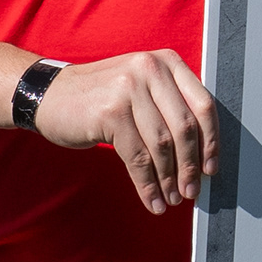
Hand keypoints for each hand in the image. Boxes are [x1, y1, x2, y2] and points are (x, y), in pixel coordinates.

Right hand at [33, 48, 221, 212]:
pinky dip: (147, 184)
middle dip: (190, 166)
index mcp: (167, 61)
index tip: (211, 168)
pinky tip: (152, 200)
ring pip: (162, 146)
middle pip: (184, 128)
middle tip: (191, 192)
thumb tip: (201, 155)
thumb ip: (170, 107)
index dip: (211, 141)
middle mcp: (150, 69)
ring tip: (171, 199)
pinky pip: (138, 158)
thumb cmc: (102, 98)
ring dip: (169, 180)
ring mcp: (129, 89)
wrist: (50, 95)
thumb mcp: (141, 88)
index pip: (203, 105)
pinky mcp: (111, 112)